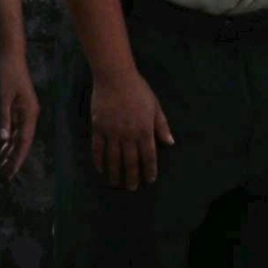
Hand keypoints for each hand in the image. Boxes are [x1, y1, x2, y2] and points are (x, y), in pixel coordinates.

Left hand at [0, 56, 42, 173]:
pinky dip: (8, 140)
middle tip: (5, 175)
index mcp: (30, 113)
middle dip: (14, 158)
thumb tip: (3, 139)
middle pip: (22, 142)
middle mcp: (29, 114)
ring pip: (17, 137)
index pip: (24, 140)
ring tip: (1, 166)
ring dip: (10, 151)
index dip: (18, 157)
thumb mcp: (5, 96)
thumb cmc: (9, 73)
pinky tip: (2, 148)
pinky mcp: (16, 107)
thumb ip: (5, 117)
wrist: (10, 55)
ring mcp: (23, 111)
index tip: (12, 172)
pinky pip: (14, 129)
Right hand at [91, 57, 171, 190]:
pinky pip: (98, 149)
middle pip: (130, 161)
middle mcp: (129, 136)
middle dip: (132, 177)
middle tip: (132, 188)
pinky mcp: (98, 128)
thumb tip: (170, 143)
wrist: (115, 78)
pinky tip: (101, 170)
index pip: (148, 156)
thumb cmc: (138, 90)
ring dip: (115, 173)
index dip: (149, 170)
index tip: (149, 180)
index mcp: (144, 131)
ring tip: (116, 183)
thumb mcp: (155, 107)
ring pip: (113, 159)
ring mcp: (112, 133)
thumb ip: (161, 126)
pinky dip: (99, 161)